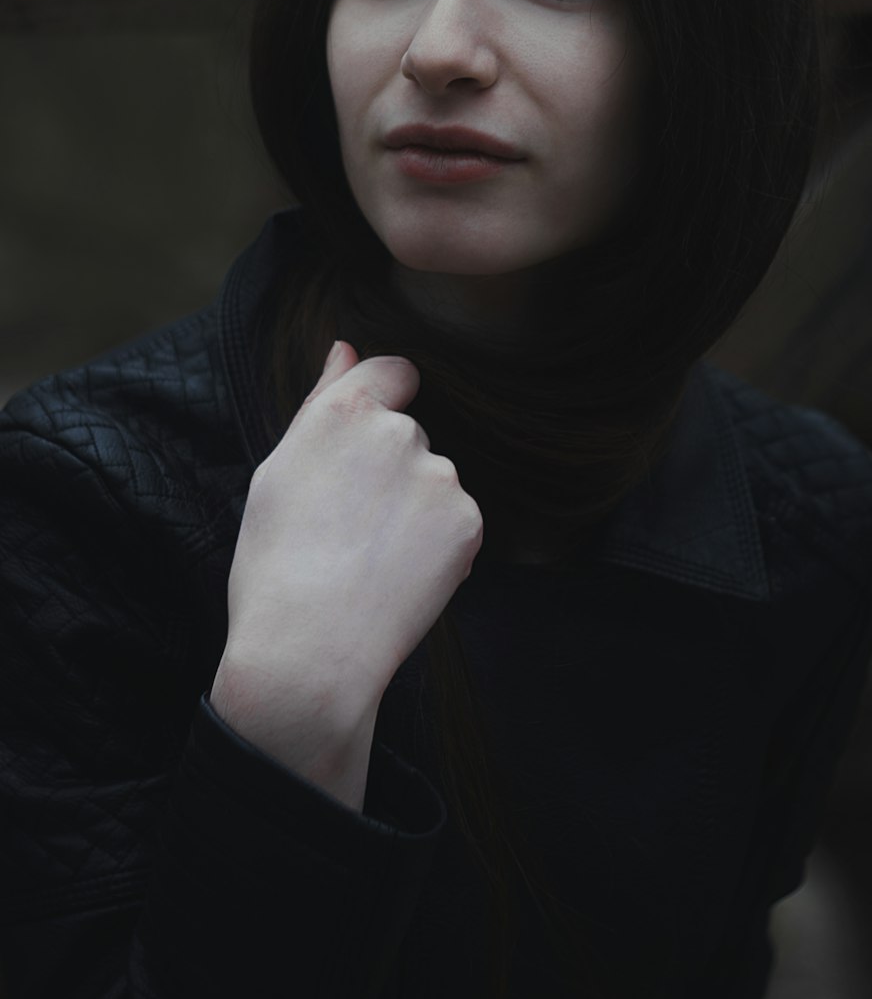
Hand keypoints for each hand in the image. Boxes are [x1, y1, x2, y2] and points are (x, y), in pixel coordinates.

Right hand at [210, 341, 482, 799]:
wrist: (308, 653)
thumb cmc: (275, 564)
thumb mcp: (279, 472)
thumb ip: (321, 399)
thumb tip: (346, 345)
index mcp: (344, 411)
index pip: (395, 372)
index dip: (383, 404)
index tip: (364, 451)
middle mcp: (399, 432)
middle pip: (409, 435)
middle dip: (389, 469)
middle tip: (347, 528)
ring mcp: (440, 476)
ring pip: (433, 481)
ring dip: (413, 509)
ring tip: (368, 560)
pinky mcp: (469, 521)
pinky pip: (455, 521)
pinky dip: (437, 545)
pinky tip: (398, 578)